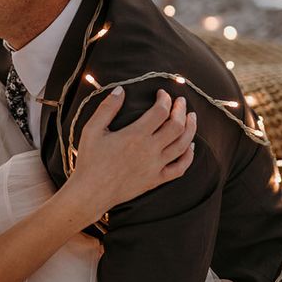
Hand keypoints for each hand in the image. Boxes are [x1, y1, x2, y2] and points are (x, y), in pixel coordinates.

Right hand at [69, 88, 196, 218]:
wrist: (91, 192)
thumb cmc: (90, 160)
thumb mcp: (92, 130)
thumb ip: (107, 108)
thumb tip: (120, 89)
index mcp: (135, 135)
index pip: (160, 111)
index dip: (165, 99)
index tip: (162, 93)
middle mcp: (149, 150)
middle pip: (176, 126)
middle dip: (181, 110)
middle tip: (181, 101)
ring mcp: (155, 166)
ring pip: (182, 145)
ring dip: (190, 129)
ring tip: (192, 117)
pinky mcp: (155, 180)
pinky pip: (179, 168)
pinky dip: (189, 156)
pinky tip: (190, 147)